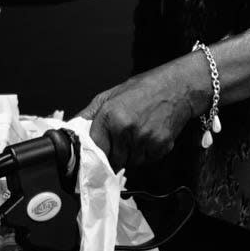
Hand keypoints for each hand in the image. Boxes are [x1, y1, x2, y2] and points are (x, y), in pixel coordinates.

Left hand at [77, 58, 209, 170]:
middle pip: (113, 160)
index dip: (95, 154)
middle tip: (122, 138)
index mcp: (111, 116)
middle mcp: (126, 129)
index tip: (96, 156)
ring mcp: (144, 140)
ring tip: (137, 133)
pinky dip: (146, 153)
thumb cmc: (143, 89)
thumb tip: (72, 129)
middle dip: (115, 153)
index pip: (95, 150)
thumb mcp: (110, 95)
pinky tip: (149, 136)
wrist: (177, 88)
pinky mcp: (160, 147)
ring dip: (131, 154)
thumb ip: (89, 114)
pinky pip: (146, 161)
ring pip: (130, 163)